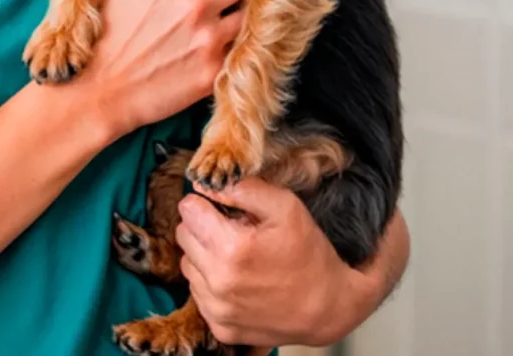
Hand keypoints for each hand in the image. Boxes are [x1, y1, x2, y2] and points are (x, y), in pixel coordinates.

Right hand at [79, 0, 245, 141]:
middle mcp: (197, 2)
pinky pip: (239, 47)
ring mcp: (209, 37)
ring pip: (246, 13)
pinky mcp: (214, 69)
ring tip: (212, 19)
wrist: (99, 91)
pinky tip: (208, 45)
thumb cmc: (103, 32)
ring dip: (232, 13)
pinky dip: (228, 44)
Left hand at [175, 178, 378, 348]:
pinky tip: (238, 279)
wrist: (329, 308)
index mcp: (231, 248)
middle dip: (203, 227)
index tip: (223, 208)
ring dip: (204, 255)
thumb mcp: (285, 206)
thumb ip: (242, 188)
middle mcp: (218, 282)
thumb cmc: (309, 253)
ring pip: (187, 264)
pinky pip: (198, 293)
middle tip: (233, 230)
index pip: (188, 209)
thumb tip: (206, 183)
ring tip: (237, 256)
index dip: (205, 203)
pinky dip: (211, 282)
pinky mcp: (220, 327)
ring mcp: (217, 309)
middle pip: (183, 235)